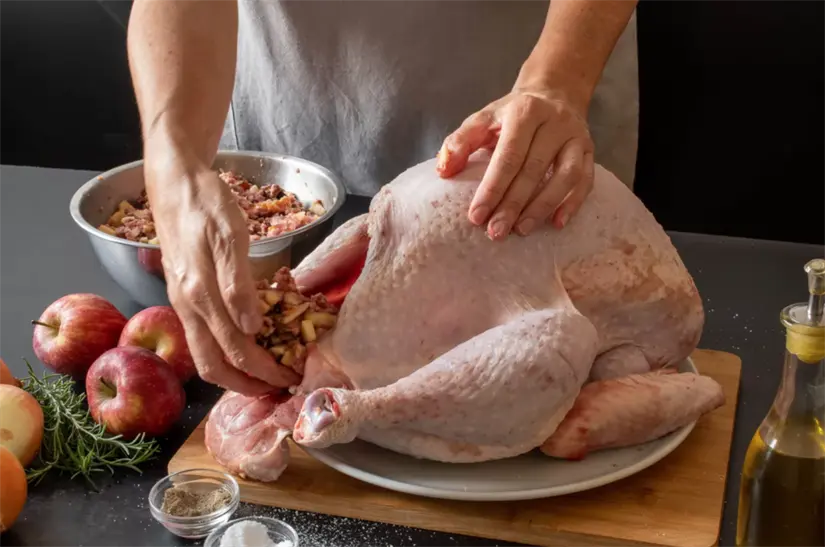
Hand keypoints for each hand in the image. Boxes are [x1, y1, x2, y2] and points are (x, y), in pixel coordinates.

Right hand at [145, 159, 300, 394]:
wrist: (175, 183)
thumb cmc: (206, 205)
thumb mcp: (230, 237)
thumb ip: (238, 284)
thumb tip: (251, 329)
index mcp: (200, 296)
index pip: (234, 353)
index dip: (264, 371)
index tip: (291, 377)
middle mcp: (188, 307)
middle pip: (213, 367)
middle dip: (247, 384)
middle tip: (279, 386)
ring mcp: (184, 303)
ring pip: (207, 354)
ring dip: (237, 370)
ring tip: (266, 371)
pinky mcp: (185, 294)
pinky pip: (206, 334)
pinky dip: (228, 348)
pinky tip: (250, 339)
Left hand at [437, 88, 594, 239]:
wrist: (553, 92)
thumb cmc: (511, 114)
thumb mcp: (482, 119)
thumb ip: (460, 141)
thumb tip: (443, 170)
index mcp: (524, 112)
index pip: (508, 156)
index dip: (492, 188)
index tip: (476, 217)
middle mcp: (554, 122)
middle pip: (533, 169)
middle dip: (513, 204)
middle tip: (495, 232)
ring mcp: (576, 137)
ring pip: (565, 176)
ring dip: (542, 207)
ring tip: (522, 230)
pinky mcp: (590, 150)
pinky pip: (586, 180)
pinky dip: (573, 203)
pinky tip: (558, 223)